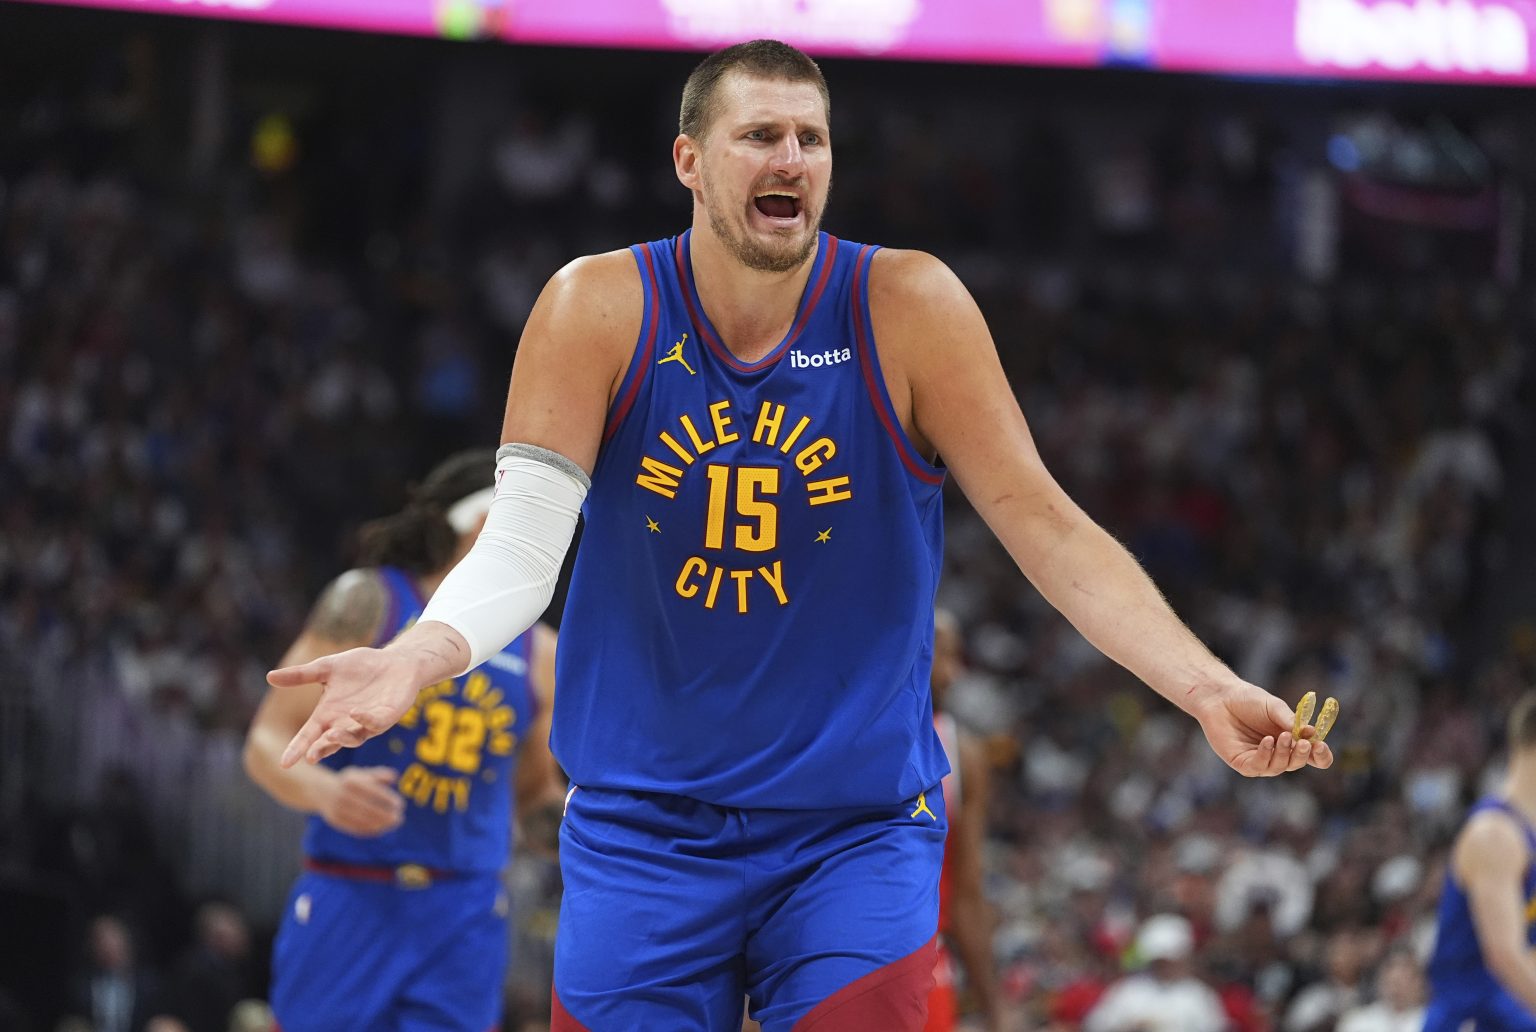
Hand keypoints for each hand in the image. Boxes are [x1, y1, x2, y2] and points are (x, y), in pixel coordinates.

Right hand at [270, 646, 425, 765]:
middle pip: (330, 743)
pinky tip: (355, 712)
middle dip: (321, 750)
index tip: (285, 763)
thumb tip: (269, 677)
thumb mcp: (326, 668)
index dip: (297, 749)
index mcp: (328, 714)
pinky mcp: (387, 717)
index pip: (309, 735)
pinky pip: (376, 724)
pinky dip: (365, 720)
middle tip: (310, 757)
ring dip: (342, 739)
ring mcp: (367, 723)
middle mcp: (346, 723)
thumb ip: (301, 675)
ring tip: (330, 735)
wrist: (395, 661)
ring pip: (353, 739)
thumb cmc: (361, 666)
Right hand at [318, 766, 404, 836]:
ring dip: (380, 825)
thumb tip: (394, 777)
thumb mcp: (362, 774)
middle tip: (399, 818)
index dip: (389, 800)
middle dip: (386, 815)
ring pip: (362, 820)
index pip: (374, 792)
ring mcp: (337, 809)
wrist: (322, 791)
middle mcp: (342, 795)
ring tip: (393, 824)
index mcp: (351, 781)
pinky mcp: (335, 821)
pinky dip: (370, 830)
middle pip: (369, 809)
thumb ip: (379, 774)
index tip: (400, 805)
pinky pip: (355, 828)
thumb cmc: (350, 782)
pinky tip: (381, 829)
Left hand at [1194, 680, 1334, 776]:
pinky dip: (1265, 755)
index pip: (1313, 757)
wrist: (1220, 697)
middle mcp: (1278, 754)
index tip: (1321, 745)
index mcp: (1291, 741)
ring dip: (1283, 753)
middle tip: (1304, 743)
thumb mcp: (1274, 707)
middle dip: (1302, 755)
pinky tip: (1267, 741)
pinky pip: (1258, 766)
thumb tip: (1311, 733)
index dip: (1321, 756)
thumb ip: (1291, 720)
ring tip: (1282, 735)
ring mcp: (1260, 760)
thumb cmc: (1249, 701)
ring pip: (1279, 767)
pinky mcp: (1242, 763)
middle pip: (1297, 763)